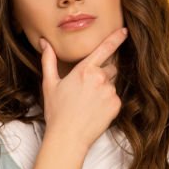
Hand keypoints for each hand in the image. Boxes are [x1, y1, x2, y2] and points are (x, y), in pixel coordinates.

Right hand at [39, 26, 126, 150]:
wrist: (68, 137)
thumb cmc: (57, 111)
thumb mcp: (49, 84)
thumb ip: (49, 60)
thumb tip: (44, 43)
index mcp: (84, 70)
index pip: (104, 49)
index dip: (116, 38)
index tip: (124, 31)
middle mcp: (100, 78)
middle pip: (109, 69)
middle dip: (102, 75)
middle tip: (87, 91)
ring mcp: (110, 92)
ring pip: (112, 84)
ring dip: (104, 89)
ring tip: (89, 103)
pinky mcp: (116, 105)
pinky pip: (115, 98)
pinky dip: (108, 102)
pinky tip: (95, 111)